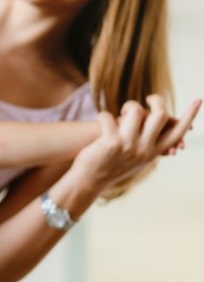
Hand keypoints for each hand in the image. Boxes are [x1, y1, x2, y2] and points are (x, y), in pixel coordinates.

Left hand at [71, 94, 200, 191]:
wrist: (88, 182)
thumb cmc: (110, 166)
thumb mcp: (135, 158)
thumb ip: (147, 143)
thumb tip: (159, 122)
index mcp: (152, 153)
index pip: (177, 133)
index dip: (189, 116)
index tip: (198, 100)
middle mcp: (143, 150)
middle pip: (160, 115)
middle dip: (155, 101)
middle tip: (147, 99)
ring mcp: (127, 146)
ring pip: (136, 112)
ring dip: (128, 107)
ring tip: (120, 114)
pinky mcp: (110, 143)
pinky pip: (110, 116)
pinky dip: (104, 115)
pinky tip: (101, 120)